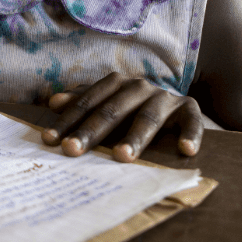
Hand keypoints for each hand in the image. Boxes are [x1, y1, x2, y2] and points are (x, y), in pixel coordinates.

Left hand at [41, 72, 204, 161]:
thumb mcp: (108, 103)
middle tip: (72, 150)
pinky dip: (191, 135)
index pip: (87, 104)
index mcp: (116, 84)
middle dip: (91, 132)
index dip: (68, 121)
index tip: (49, 140)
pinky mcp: (189, 109)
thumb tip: (53, 102)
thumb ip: (83, 102)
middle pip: (112, 111)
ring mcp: (165, 98)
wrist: (176, 104)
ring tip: (121, 157)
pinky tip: (185, 150)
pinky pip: (192, 122)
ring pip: (148, 118)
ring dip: (135, 138)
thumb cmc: (132, 108)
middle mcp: (139, 87)